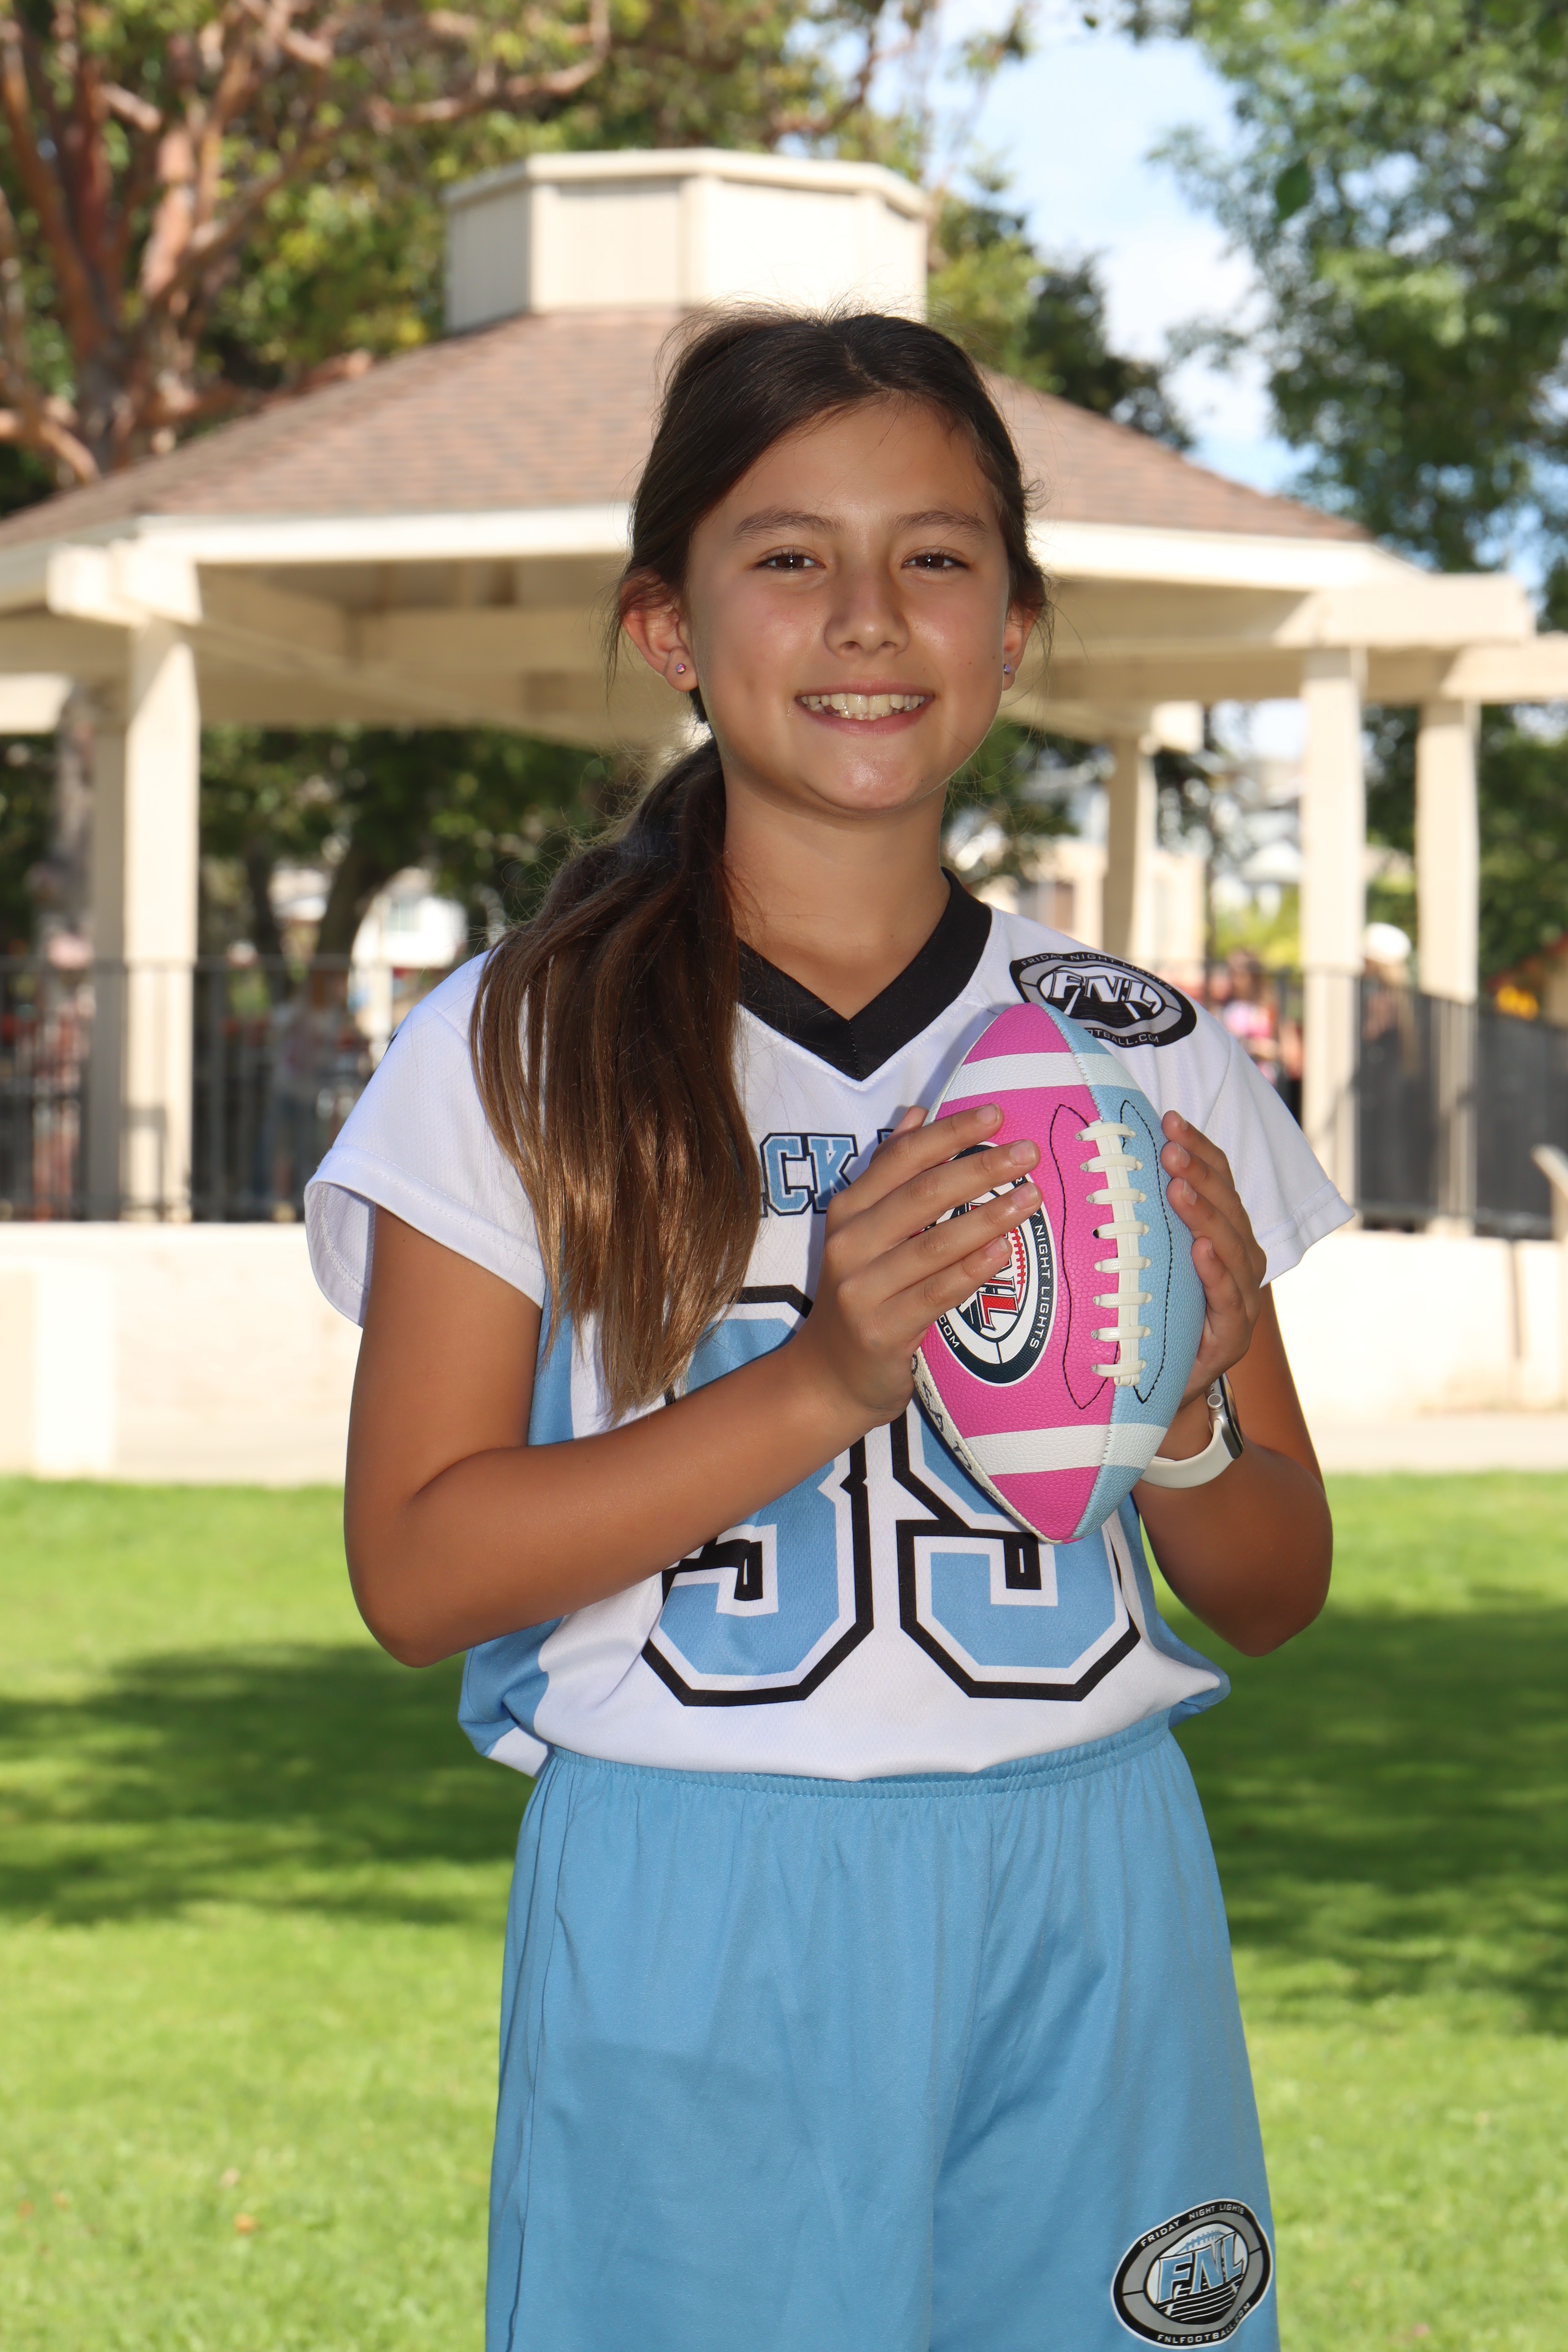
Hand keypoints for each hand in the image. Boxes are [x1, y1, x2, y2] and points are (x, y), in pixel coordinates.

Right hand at [789, 1103, 1040, 1433]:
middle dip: (978, 1168)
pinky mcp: (881, 1331)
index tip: (996, 1114)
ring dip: (987, 1217)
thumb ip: (887, 1172)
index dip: (948, 1132)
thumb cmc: (863, 1294)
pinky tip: (1004, 1251)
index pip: (901, 1158)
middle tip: (1028, 1153)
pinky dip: (971, 1271)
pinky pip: (935, 1294)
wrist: (829, 1376)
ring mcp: (862, 1289)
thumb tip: (916, 1112)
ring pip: (934, 1243)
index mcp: (848, 1210)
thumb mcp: (864, 1231)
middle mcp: (849, 1244)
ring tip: (1031, 1197)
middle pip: (921, 1195)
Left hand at [1159, 1111, 1267, 1420]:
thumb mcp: (1146, 1257)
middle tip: (1169, 1147)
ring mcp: (1241, 1297)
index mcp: (1223, 1233)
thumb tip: (1103, 1158)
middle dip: (1199, 1172)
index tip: (1168, 1118)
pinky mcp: (1233, 1336)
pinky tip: (1201, 1248)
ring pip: (1233, 1245)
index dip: (1198, 1148)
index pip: (1218, 1180)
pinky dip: (1216, 1271)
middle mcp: (1240, 1260)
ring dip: (1206, 1212)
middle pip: (1227, 1206)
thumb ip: (1141, 1215)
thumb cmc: (1149, 1313)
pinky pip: (1228, 1297)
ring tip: (1180, 1185)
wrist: (1157, 1385)